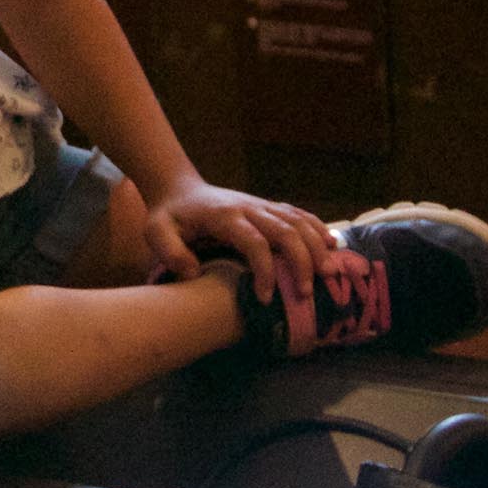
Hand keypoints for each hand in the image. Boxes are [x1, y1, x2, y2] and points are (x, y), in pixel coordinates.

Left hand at [142, 180, 369, 308]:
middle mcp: (248, 208)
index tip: (265, 298)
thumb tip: (194, 274)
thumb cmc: (169, 216)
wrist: (180, 189)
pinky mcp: (268, 207)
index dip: (264, 270)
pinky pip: (299, 214)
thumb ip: (170, 252)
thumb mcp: (155, 232)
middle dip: (300, 263)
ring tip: (329, 275)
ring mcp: (261, 205)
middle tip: (304, 294)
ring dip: (316, 247)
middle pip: (285, 231)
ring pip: (298, 221)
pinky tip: (331, 247)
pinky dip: (317, 228)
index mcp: (224, 216)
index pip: (253, 241)